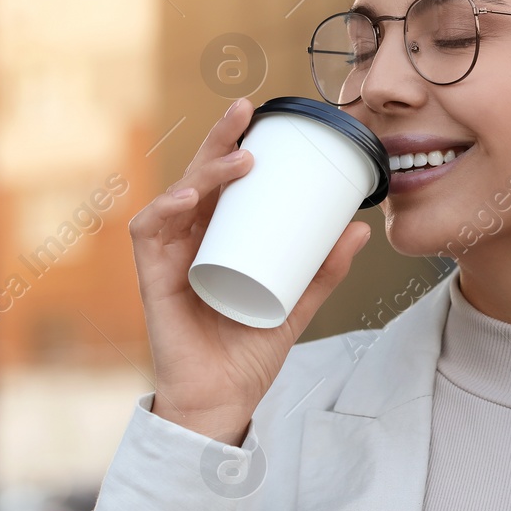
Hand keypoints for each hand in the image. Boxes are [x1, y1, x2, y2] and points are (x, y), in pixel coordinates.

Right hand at [128, 97, 371, 443]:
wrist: (224, 400)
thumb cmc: (250, 351)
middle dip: (219, 138)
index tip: (261, 115)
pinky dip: (165, 209)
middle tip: (246, 109)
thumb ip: (325, 270)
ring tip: (242, 159)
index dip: (235, 143)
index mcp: (218, 237)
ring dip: (205, 170)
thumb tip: (361, 228)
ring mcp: (169, 257)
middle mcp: (190, 239)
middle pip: (198, 175)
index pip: (222, 180)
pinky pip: (148, 233)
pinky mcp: (153, 278)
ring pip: (177, 195)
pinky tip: (189, 197)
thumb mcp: (298, 303)